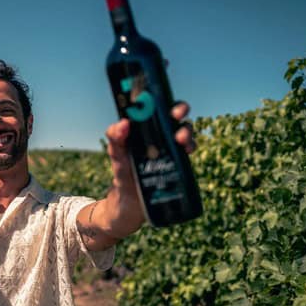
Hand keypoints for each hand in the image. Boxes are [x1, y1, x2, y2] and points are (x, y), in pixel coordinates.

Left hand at [104, 102, 194, 235]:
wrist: (128, 206)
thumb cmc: (122, 175)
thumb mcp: (116, 156)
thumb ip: (115, 139)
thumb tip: (123, 124)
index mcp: (145, 131)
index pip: (156, 109)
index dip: (161, 100)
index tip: (160, 98)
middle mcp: (161, 139)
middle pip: (175, 118)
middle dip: (179, 112)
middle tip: (176, 116)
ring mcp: (171, 153)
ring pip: (185, 134)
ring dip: (187, 133)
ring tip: (181, 141)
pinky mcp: (178, 168)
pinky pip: (188, 154)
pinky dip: (190, 150)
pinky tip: (187, 153)